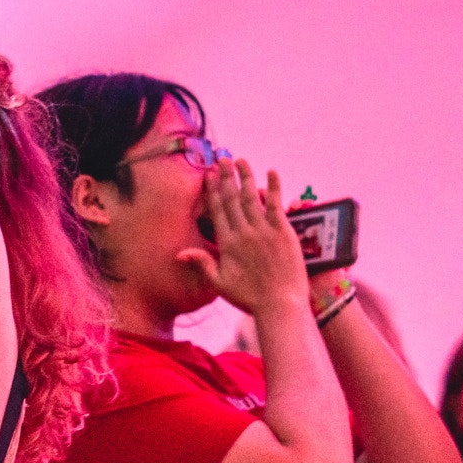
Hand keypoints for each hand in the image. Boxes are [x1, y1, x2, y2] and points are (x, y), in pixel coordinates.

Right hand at [175, 161, 310, 316]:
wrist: (279, 304)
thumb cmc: (249, 298)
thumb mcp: (220, 284)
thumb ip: (202, 264)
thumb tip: (180, 253)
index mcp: (227, 243)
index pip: (217, 211)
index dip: (212, 191)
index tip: (209, 175)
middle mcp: (243, 232)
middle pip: (232, 199)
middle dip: (226, 177)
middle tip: (223, 159)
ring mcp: (263, 230)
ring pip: (251, 197)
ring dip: (245, 176)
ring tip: (240, 160)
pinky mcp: (283, 231)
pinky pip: (276, 204)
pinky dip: (274, 187)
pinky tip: (271, 172)